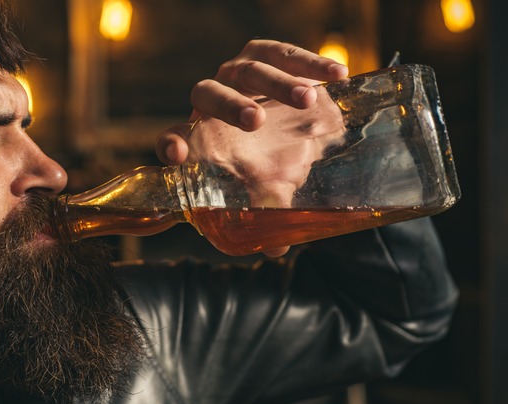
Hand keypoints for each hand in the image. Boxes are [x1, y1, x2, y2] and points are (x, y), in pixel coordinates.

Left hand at [156, 40, 348, 257]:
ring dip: (278, 83)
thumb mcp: (272, 184)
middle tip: (257, 122)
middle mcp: (211, 101)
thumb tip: (276, 248)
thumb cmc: (274, 157)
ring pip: (248, 70)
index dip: (171, 145)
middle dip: (229, 106)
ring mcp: (236, 73)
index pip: (173, 137)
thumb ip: (271, 210)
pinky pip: (281, 52)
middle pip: (207, 94)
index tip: (176, 155)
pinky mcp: (264, 53)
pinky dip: (309, 62)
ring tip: (309, 100)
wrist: (300, 121)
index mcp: (201, 136)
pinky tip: (337, 75)